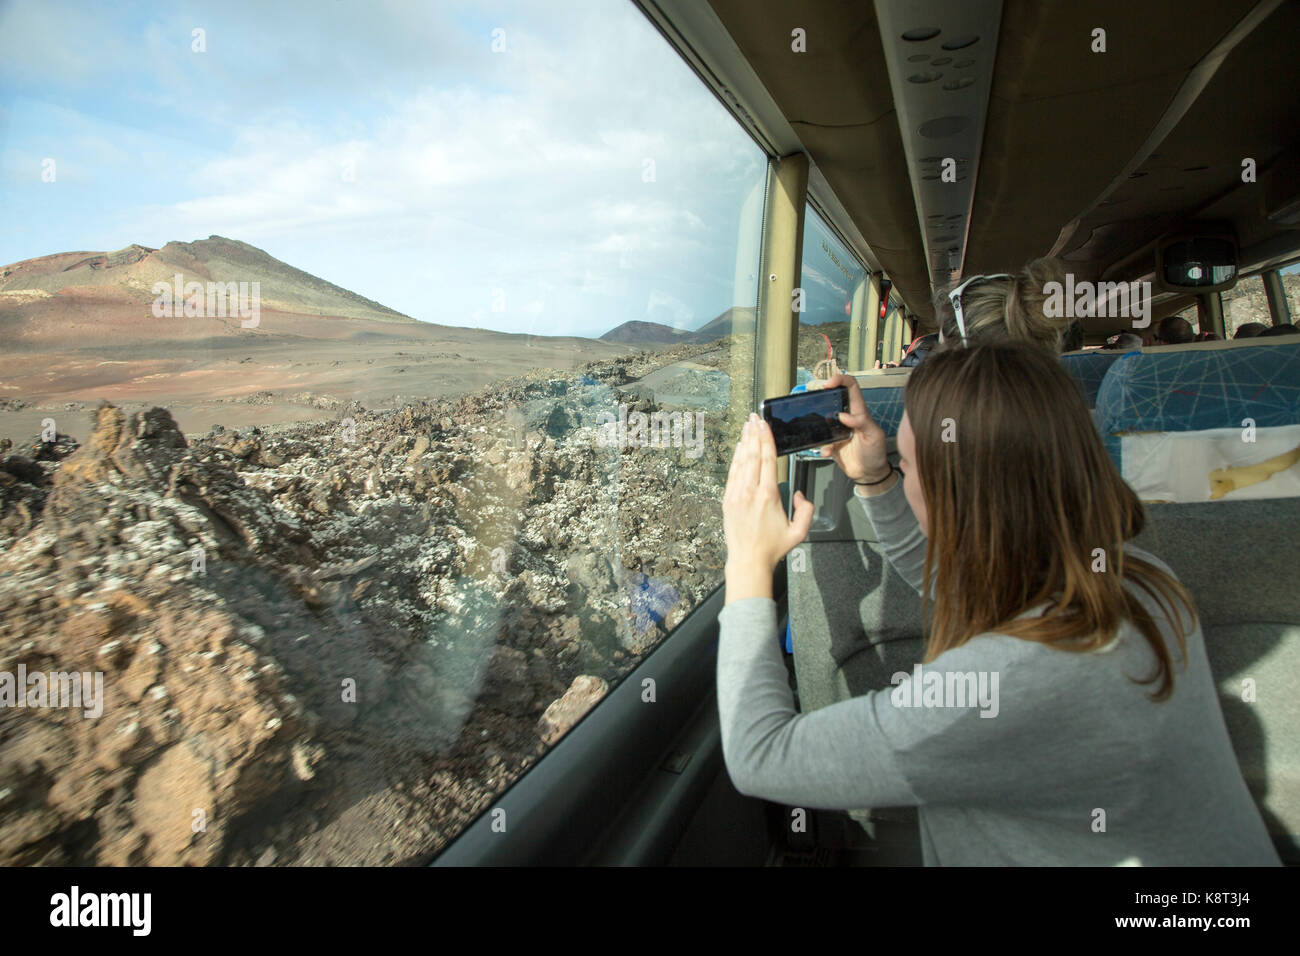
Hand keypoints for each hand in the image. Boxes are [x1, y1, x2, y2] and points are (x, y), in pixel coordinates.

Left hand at [722, 414, 813, 602]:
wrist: (748, 561)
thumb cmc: (772, 548)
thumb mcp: (800, 532)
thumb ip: (807, 511)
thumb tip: (800, 495)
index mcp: (768, 496)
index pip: (767, 460)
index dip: (766, 439)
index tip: (765, 425)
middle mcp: (750, 492)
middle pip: (752, 455)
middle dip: (754, 433)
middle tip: (755, 417)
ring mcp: (736, 495)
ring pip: (740, 461)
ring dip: (744, 441)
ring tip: (747, 426)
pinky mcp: (728, 500)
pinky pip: (732, 473)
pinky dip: (735, 458)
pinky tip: (738, 447)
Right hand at [816, 374, 889, 482]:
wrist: (869, 474)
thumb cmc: (876, 453)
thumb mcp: (874, 436)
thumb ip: (862, 423)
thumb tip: (843, 415)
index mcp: (859, 412)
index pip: (851, 387)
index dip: (840, 380)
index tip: (829, 384)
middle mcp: (847, 418)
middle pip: (833, 399)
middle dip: (823, 397)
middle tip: (816, 401)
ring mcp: (837, 430)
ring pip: (823, 418)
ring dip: (819, 424)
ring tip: (823, 434)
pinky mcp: (831, 442)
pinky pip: (821, 441)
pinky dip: (822, 446)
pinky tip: (828, 451)